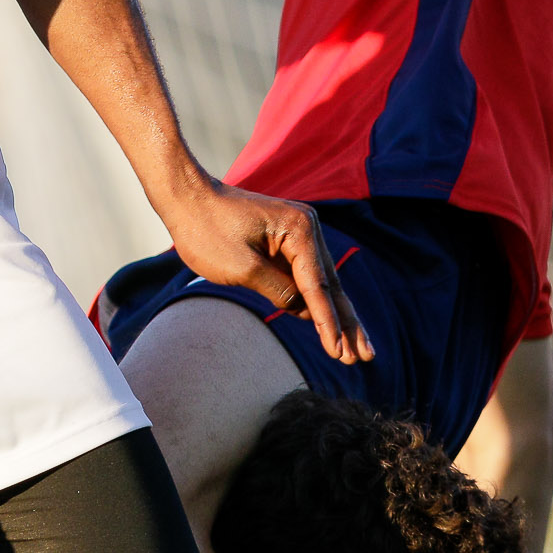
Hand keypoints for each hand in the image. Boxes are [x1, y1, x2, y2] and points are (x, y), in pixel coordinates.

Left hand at [160, 180, 372, 365]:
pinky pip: (307, 278)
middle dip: (348, 324)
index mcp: (300, 229)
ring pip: (323, 284)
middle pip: (331, 286)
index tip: (339, 351)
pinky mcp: (287, 242)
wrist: (187, 197)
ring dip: (339, 317)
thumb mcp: (242, 268)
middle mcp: (307, 228)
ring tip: (357, 350)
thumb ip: (278, 291)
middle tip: (366, 355)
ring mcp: (300, 234)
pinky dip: (318, 303)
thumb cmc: (207, 230)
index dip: (328, 323)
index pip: (317, 286)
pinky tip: (332, 328)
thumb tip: (306, 313)